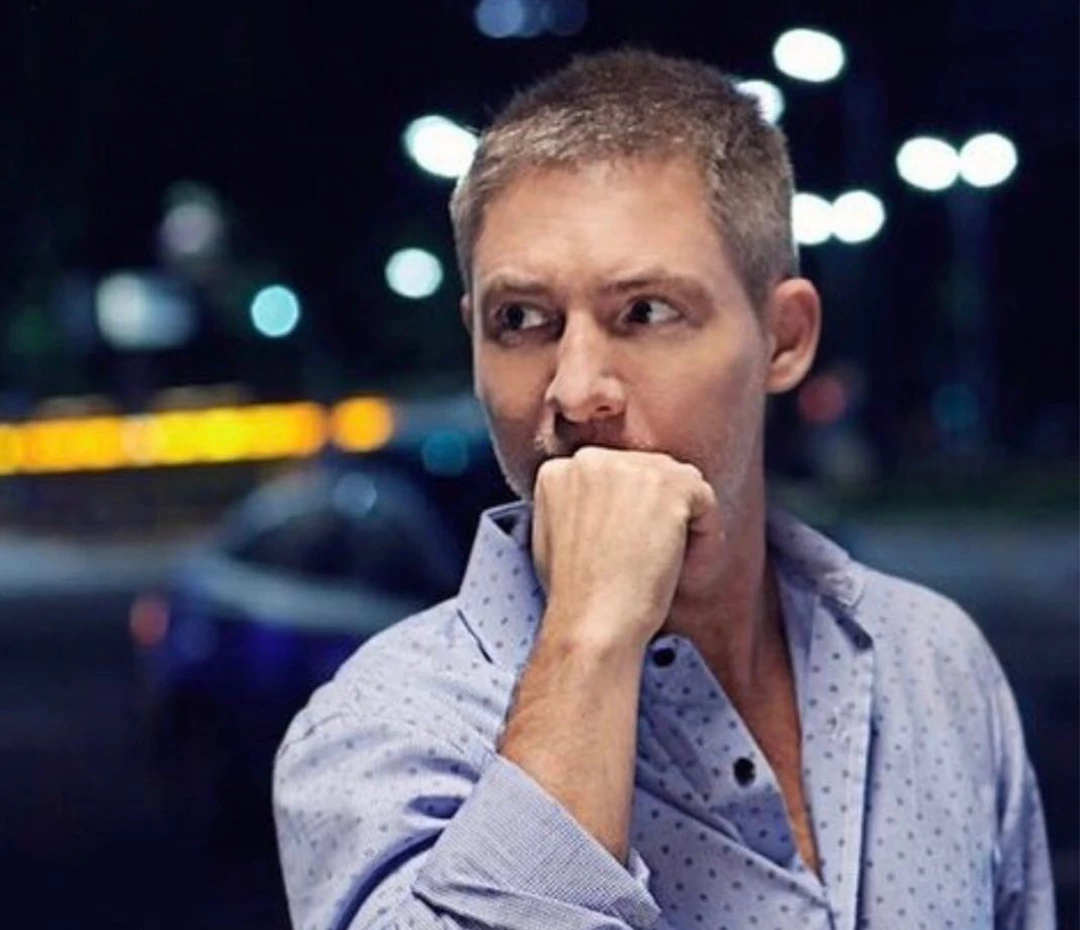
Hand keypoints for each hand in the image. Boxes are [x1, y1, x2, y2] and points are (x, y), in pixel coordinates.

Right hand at [531, 446, 719, 652]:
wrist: (591, 623)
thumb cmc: (575, 596)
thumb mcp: (555, 538)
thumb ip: (577, 508)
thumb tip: (611, 506)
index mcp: (560, 470)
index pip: (613, 476)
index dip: (629, 513)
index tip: (631, 547)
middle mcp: (591, 459)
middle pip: (648, 473)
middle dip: (658, 514)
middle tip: (656, 560)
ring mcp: (630, 467)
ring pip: (679, 485)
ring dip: (683, 524)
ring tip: (671, 568)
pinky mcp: (669, 485)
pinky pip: (704, 501)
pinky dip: (706, 538)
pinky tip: (686, 570)